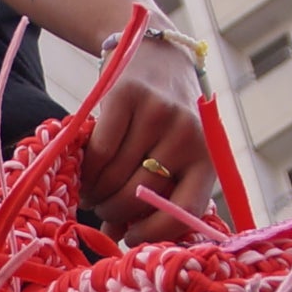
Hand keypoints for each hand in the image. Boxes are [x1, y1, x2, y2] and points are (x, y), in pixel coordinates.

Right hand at [79, 27, 214, 243]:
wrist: (154, 53)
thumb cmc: (162, 119)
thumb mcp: (170, 155)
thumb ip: (150, 196)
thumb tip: (117, 237)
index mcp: (206, 158)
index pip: (186, 211)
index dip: (154, 233)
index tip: (129, 238)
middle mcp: (187, 136)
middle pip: (141, 194)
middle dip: (113, 211)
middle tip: (100, 210)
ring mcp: (158, 114)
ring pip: (117, 174)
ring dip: (96, 192)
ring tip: (90, 192)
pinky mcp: (128, 96)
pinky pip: (100, 150)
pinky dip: (87, 168)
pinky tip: (84, 172)